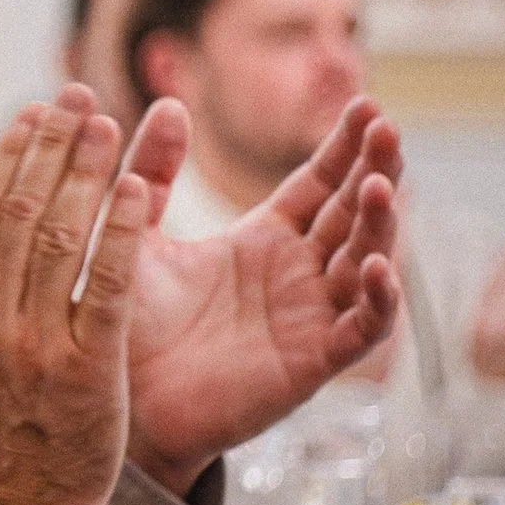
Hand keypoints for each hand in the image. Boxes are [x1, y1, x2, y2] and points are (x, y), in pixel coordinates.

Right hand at [0, 87, 149, 504]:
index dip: (8, 155)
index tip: (34, 114)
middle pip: (21, 212)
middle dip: (52, 146)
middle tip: (79, 99)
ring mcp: (37, 345)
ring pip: (61, 237)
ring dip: (87, 172)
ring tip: (108, 123)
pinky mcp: (90, 370)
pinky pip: (106, 286)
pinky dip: (121, 234)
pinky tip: (137, 190)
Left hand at [118, 97, 402, 494]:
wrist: (118, 401)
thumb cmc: (129, 324)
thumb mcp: (138, 234)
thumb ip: (152, 172)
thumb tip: (170, 105)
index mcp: (265, 239)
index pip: (320, 183)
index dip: (344, 146)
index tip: (365, 104)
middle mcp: (298, 274)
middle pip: (352, 212)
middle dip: (374, 168)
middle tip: (387, 126)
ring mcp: (311, 317)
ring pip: (365, 261)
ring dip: (379, 224)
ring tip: (381, 183)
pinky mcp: (312, 363)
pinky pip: (360, 328)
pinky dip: (376, 299)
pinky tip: (376, 266)